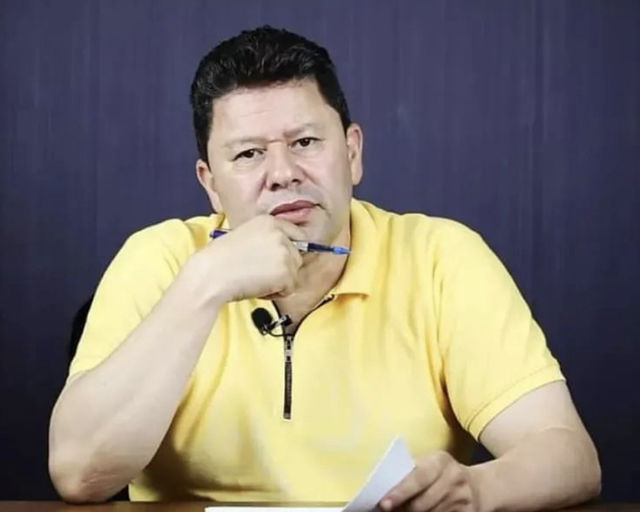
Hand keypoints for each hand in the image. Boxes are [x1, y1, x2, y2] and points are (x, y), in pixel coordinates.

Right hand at [186, 215, 304, 303]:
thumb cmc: (220, 260)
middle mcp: (280, 234)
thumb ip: (265, 240)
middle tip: (261, 274)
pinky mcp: (286, 272)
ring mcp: (285, 252)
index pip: (296, 234)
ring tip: (257, 281)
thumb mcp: (245, 236)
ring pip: (294, 273)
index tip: (283, 260)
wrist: (211, 274)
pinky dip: (277, 293)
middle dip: (283, 268)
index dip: (290, 250)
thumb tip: (281, 252)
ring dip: (279, 282)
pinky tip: (258, 288)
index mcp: (269, 221)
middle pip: (297, 255)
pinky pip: (290, 288)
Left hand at [379, 452, 479, 511]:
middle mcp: (454, 478)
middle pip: (422, 502)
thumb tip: (385, 488)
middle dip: (403, 509)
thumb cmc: (441, 474)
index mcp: (440, 461)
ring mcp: (463, 498)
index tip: (384, 503)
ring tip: (403, 511)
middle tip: (390, 510)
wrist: (477, 486)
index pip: (418, 478)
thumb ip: (411, 472)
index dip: (400, 492)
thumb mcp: (430, 465)